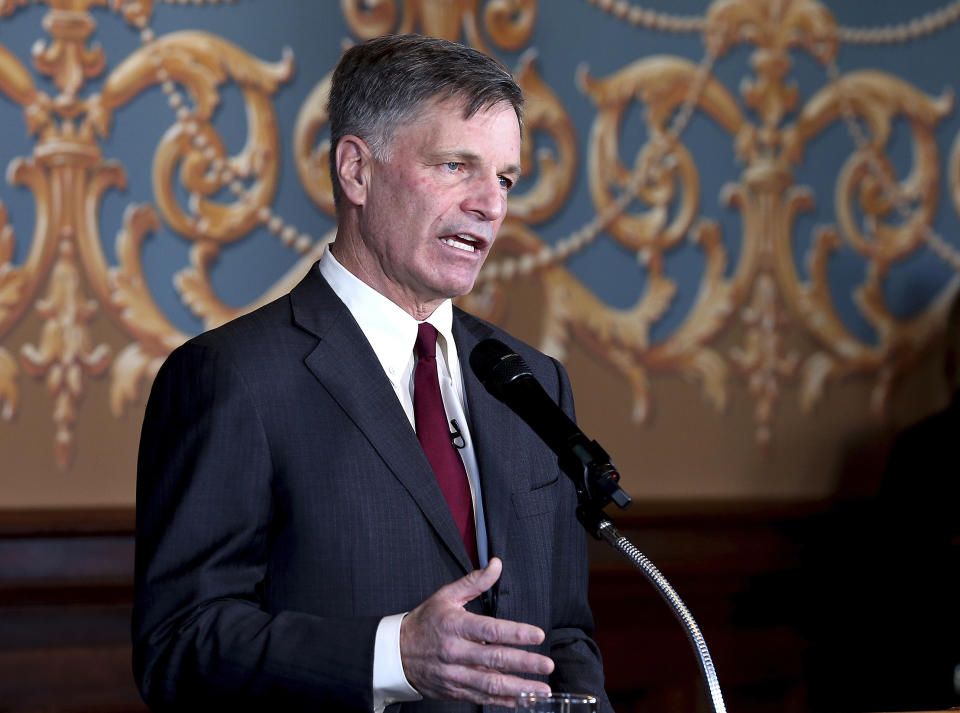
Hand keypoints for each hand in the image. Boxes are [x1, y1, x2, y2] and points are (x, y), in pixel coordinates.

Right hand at [400, 557, 553, 706]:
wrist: (396, 653)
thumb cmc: (425, 622)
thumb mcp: (446, 596)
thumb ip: (475, 581)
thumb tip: (496, 565)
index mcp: (455, 625)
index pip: (490, 630)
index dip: (516, 633)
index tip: (537, 635)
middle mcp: (455, 652)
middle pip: (494, 658)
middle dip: (524, 663)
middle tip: (547, 665)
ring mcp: (454, 674)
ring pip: (491, 684)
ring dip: (519, 688)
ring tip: (542, 689)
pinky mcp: (454, 691)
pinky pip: (482, 698)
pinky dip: (503, 701)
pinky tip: (522, 700)